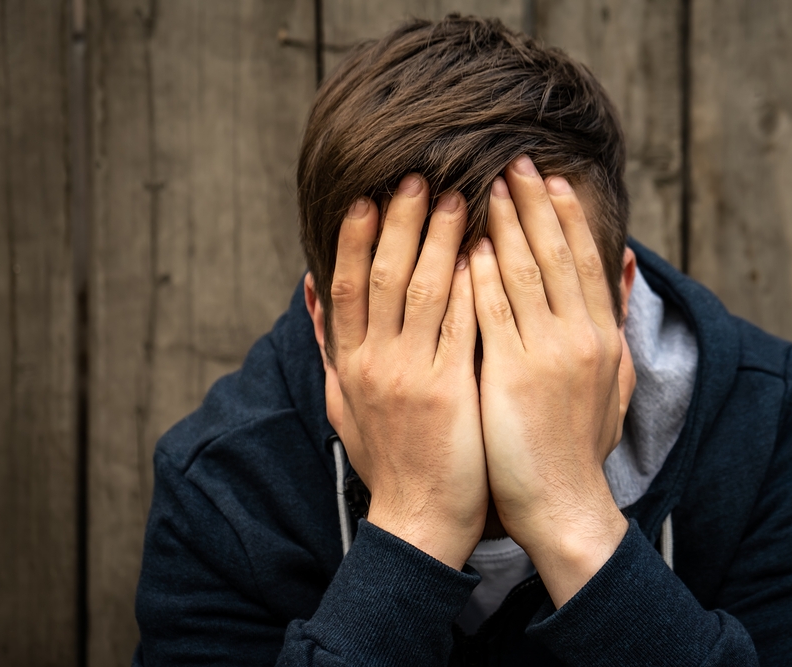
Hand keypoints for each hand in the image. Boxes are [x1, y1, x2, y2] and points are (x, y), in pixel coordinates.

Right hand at [328, 175, 486, 568]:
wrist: (418, 519)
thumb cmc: (387, 459)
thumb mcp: (340, 403)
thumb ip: (327, 346)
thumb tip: (309, 290)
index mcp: (348, 364)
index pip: (347, 286)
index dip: (353, 239)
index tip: (365, 197)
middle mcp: (374, 363)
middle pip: (382, 277)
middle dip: (397, 223)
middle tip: (414, 176)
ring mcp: (411, 375)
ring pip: (422, 291)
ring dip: (436, 239)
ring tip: (453, 196)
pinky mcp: (450, 390)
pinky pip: (459, 325)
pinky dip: (468, 284)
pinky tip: (481, 250)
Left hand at [469, 156, 629, 606]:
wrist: (565, 504)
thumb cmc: (582, 445)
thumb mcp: (615, 381)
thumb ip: (619, 322)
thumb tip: (629, 268)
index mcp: (602, 336)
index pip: (585, 261)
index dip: (567, 216)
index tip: (548, 178)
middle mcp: (580, 336)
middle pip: (556, 255)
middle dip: (532, 203)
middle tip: (512, 160)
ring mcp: (547, 354)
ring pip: (524, 273)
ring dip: (504, 226)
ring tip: (484, 186)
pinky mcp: (511, 375)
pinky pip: (493, 312)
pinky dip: (481, 275)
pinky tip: (466, 244)